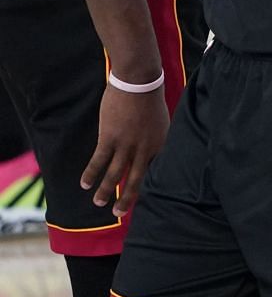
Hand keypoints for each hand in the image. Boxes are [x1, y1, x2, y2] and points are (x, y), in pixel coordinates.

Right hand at [81, 85, 169, 216]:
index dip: (147, 188)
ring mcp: (127, 144)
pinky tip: (84, 184)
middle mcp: (145, 149)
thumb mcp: (162, 123)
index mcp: (160, 145)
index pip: (155, 173)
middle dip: (127, 198)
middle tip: (119, 213)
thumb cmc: (151, 100)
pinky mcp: (110, 137)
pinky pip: (99, 160)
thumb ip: (157, 140)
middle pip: (136, 179)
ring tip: (98, 203)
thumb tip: (153, 152)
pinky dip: (91, 173)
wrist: (139, 82)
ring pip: (115, 173)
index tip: (144, 202)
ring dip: (105, 190)